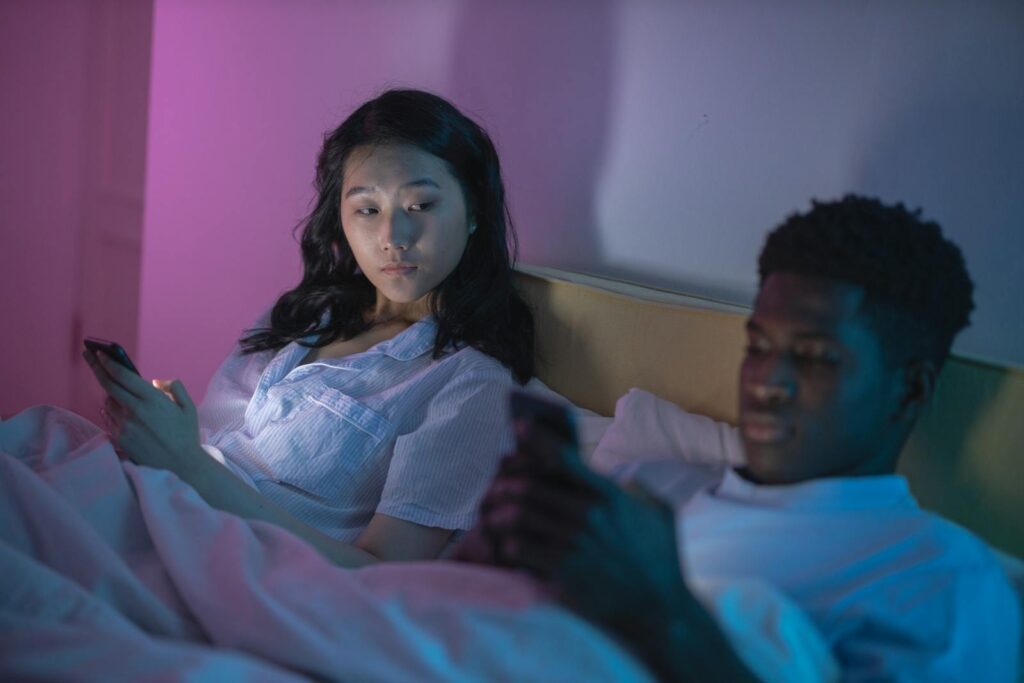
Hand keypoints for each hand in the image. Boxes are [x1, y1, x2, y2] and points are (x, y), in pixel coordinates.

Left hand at [83, 350, 205, 479]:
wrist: (180, 466)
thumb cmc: (186, 435)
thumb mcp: (188, 407)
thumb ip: (174, 388)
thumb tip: (156, 382)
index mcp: (153, 399)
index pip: (123, 375)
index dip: (108, 361)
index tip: (100, 351)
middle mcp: (136, 410)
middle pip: (108, 384)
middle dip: (96, 366)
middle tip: (88, 354)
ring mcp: (126, 425)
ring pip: (108, 401)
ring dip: (108, 390)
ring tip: (110, 383)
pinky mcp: (121, 438)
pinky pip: (110, 417)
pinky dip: (111, 408)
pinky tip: (115, 404)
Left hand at [477, 424, 693, 633]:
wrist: (659, 609)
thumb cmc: (662, 559)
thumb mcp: (660, 512)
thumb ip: (636, 488)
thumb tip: (616, 475)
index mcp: (610, 496)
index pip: (566, 459)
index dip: (538, 439)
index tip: (520, 426)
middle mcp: (589, 516)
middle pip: (533, 487)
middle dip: (508, 480)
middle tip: (496, 481)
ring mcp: (575, 544)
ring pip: (522, 517)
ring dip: (501, 512)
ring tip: (492, 513)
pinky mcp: (564, 571)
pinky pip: (524, 551)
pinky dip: (509, 544)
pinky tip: (505, 543)